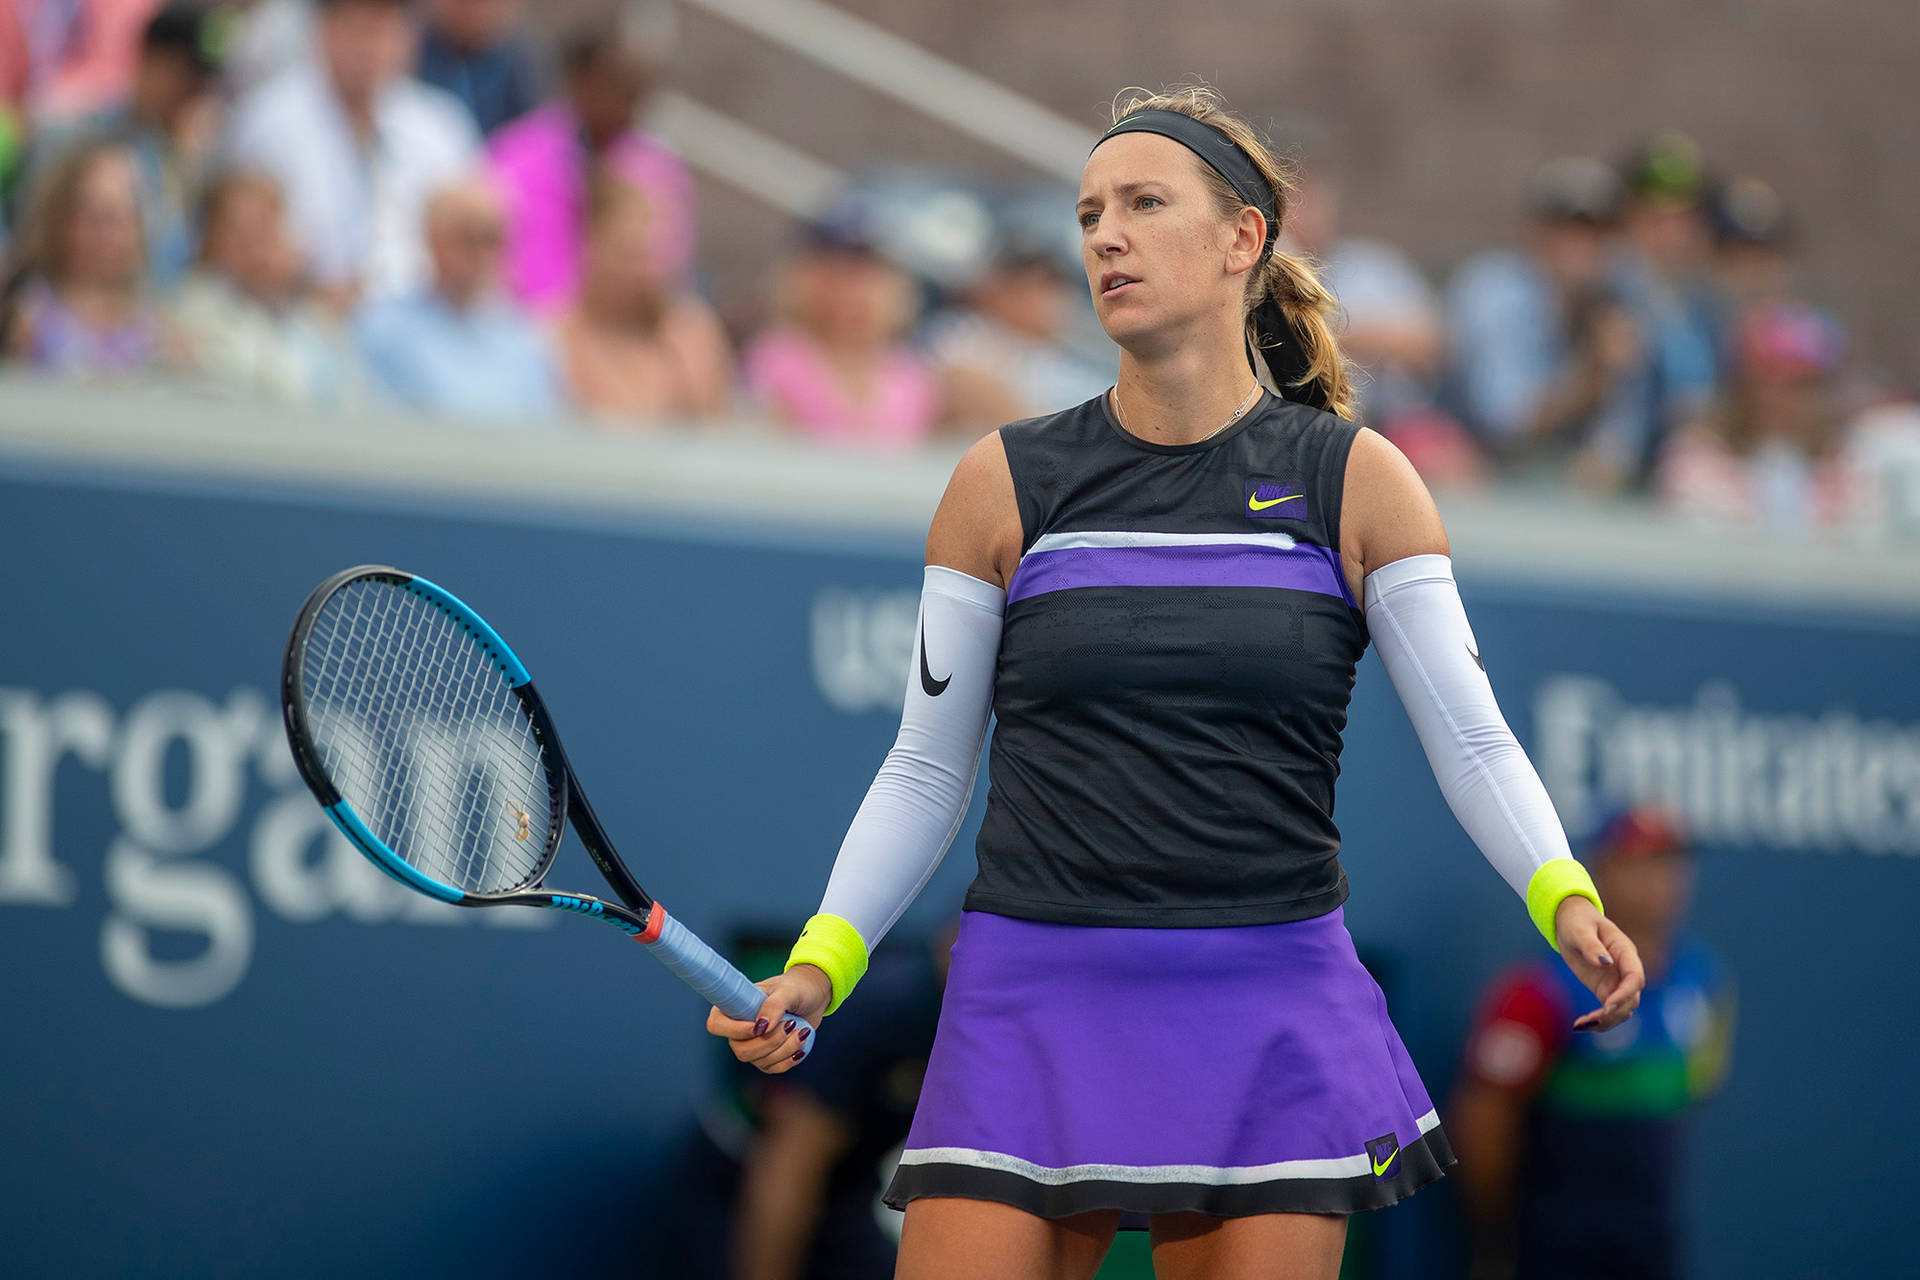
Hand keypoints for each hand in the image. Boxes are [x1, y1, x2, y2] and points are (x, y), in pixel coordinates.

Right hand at [705, 964, 832, 1073]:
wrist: (812, 998)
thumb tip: (761, 1026)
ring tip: (802, 1030)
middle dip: (770, 1041)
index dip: (735, 1030)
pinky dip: (789, 1060)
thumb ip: (773, 1006)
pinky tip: (801, 1048)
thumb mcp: (787, 991)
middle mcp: (737, 1030)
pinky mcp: (767, 1057)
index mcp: (733, 1007)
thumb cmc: (795, 988)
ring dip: (784, 1049)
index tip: (760, 1026)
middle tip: (790, 1024)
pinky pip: (772, 1068)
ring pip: (759, 1061)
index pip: (716, 1025)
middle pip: (741, 1050)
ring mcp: (751, 1046)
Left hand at [1553, 897, 1644, 1031]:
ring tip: (1581, 1025)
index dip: (1625, 993)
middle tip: (1590, 1021)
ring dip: (1606, 1021)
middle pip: (1631, 999)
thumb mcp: (1580, 930)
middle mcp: (1625, 970)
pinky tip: (1579, 1025)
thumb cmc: (1577, 921)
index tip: (1607, 1005)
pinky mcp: (1604, 989)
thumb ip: (1591, 945)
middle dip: (1614, 1013)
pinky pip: (1608, 1011)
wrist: (1571, 922)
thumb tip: (1605, 962)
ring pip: (1622, 1009)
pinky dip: (1598, 1021)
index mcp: (1625, 952)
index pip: (1635, 977)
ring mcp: (1616, 982)